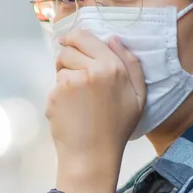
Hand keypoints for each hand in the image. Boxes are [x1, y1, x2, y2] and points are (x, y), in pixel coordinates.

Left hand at [47, 30, 145, 176]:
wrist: (92, 155)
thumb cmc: (117, 127)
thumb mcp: (138, 95)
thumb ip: (130, 63)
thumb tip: (113, 39)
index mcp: (111, 67)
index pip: (84, 37)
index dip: (74, 37)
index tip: (68, 41)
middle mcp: (89, 71)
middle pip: (67, 50)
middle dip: (68, 59)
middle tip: (76, 76)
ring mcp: (69, 83)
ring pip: (60, 69)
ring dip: (65, 77)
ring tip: (79, 99)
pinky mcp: (54, 96)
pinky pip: (54, 87)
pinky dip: (59, 96)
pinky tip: (71, 111)